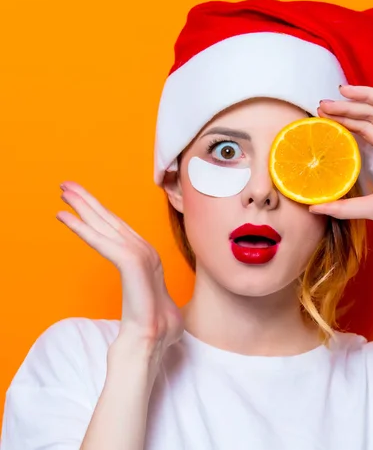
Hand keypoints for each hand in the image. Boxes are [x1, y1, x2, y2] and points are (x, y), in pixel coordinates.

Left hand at [56, 181, 183, 355]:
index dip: (100, 212)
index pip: (120, 230)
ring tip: (63, 191)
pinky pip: (103, 242)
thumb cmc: (152, 328)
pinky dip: (83, 229)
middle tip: (66, 185)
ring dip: (84, 206)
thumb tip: (144, 298)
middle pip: (112, 220)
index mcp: (148, 259)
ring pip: (107, 225)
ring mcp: (140, 257)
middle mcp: (145, 252)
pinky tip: (65, 218)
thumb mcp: (148, 300)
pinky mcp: (132, 264)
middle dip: (89, 201)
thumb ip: (144, 288)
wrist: (152, 344)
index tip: (80, 201)